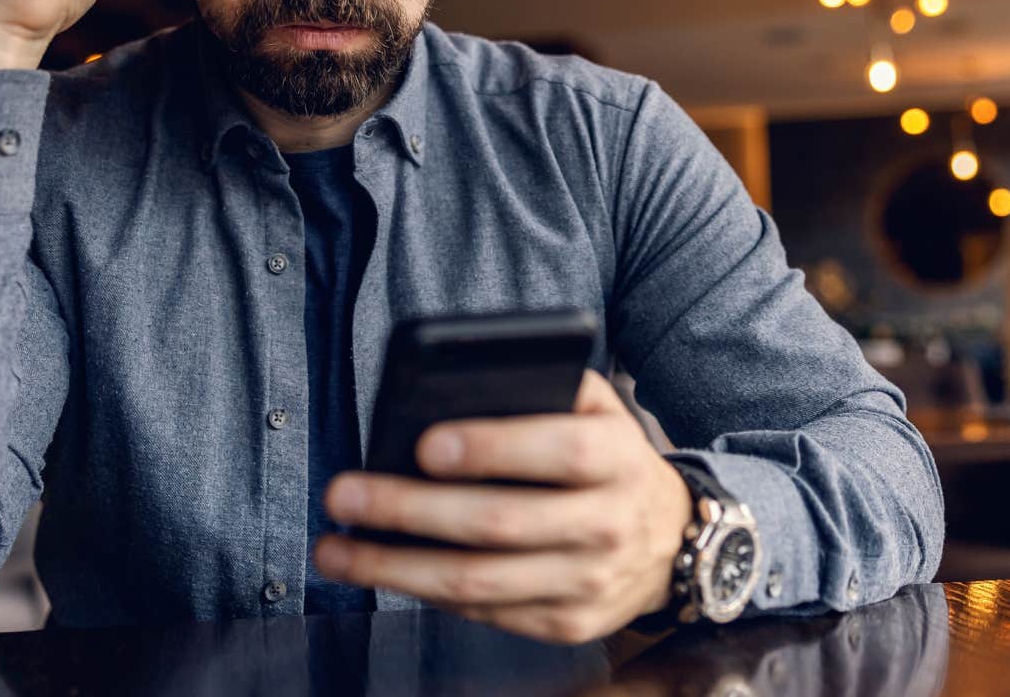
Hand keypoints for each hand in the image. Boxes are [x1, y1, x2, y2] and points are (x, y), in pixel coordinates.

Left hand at [314, 371, 693, 644]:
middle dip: (410, 511)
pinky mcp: (567, 624)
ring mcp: (589, 583)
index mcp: (619, 459)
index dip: (493, 448)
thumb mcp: (600, 411)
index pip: (561, 452)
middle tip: (345, 496)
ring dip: (396, 568)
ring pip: (479, 582)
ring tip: (336, 550)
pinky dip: (426, 593)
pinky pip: (485, 612)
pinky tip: (385, 571)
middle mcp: (608, 525)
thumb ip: (547, 387)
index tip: (425, 445)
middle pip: (500, 523)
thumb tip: (459, 385)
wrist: (672, 541)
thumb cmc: (610, 460)